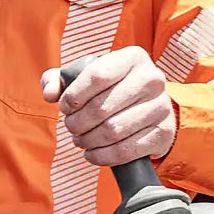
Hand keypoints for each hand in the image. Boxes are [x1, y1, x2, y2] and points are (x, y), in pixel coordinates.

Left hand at [40, 47, 176, 165]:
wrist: (148, 106)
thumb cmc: (109, 88)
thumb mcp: (83, 76)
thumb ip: (57, 78)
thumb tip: (50, 93)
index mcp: (133, 57)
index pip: (96, 76)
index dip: (73, 96)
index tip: (64, 107)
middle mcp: (152, 79)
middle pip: (101, 107)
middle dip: (77, 122)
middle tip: (71, 127)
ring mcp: (161, 107)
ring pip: (112, 131)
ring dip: (88, 140)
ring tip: (80, 139)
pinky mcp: (163, 133)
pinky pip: (126, 150)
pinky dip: (102, 156)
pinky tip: (92, 153)